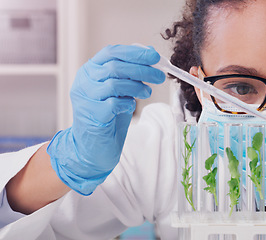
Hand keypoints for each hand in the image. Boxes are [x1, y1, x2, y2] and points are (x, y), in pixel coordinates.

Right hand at [47, 45, 164, 194]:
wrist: (92, 147)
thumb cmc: (107, 116)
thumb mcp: (119, 90)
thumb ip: (129, 73)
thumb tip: (150, 54)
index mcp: (90, 70)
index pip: (111, 52)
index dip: (135, 52)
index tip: (155, 56)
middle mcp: (84, 82)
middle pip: (115, 67)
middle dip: (142, 70)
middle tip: (160, 76)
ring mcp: (86, 98)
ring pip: (114, 83)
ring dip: (137, 87)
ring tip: (147, 93)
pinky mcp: (92, 115)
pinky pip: (114, 104)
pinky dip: (127, 103)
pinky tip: (131, 106)